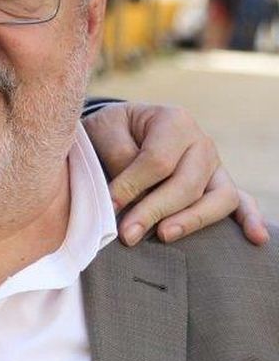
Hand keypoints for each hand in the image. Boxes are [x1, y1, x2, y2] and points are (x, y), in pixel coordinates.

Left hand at [83, 101, 269, 246]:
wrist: (124, 127)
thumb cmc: (113, 130)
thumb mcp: (105, 130)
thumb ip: (118, 156)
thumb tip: (130, 196)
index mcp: (174, 121)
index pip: (158, 161)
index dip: (132, 186)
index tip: (110, 206)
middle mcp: (201, 143)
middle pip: (187, 183)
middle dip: (155, 211)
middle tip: (127, 234)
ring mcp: (214, 165)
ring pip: (218, 197)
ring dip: (191, 220)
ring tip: (164, 235)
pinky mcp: (219, 184)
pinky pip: (241, 202)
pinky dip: (250, 219)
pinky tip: (256, 239)